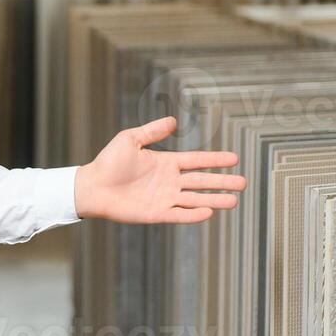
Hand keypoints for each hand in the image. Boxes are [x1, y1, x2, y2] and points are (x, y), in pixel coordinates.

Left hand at [74, 116, 244, 223]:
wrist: (91, 187)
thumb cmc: (108, 162)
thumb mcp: (130, 139)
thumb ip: (152, 131)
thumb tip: (173, 121)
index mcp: (165, 163)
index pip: (196, 161)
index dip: (215, 160)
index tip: (234, 159)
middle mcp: (169, 181)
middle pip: (202, 181)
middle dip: (223, 182)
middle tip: (244, 183)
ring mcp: (164, 198)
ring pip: (195, 199)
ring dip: (214, 200)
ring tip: (235, 201)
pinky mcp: (156, 213)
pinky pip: (179, 214)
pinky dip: (193, 214)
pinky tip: (209, 212)